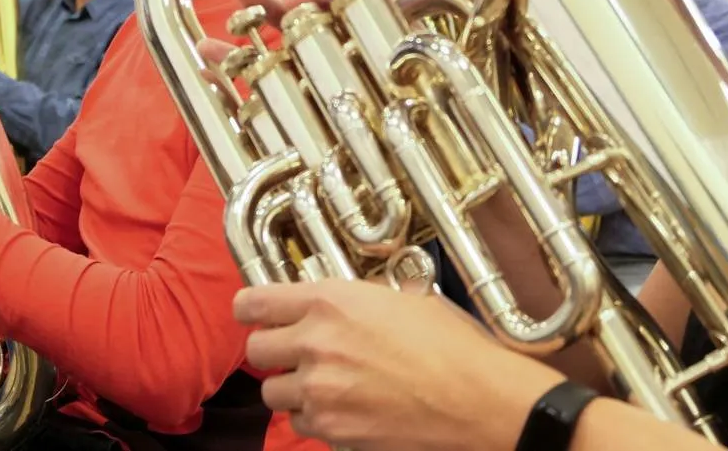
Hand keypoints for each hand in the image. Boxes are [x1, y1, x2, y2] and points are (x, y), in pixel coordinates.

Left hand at [235, 279, 554, 450]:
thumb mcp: (402, 298)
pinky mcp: (332, 428)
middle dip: (274, 351)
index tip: (254, 313)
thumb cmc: (450, 345)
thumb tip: (341, 301)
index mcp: (330, 300)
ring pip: (273, 391)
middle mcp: (315, 342)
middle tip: (296, 353)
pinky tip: (341, 408)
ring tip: (322, 384)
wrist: (476, 398)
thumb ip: (358, 298)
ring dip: (292, 388)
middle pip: (257, 349)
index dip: (251, 308)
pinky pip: (301, 423)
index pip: (254, 301)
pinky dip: (314, 418)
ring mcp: (320, 390)